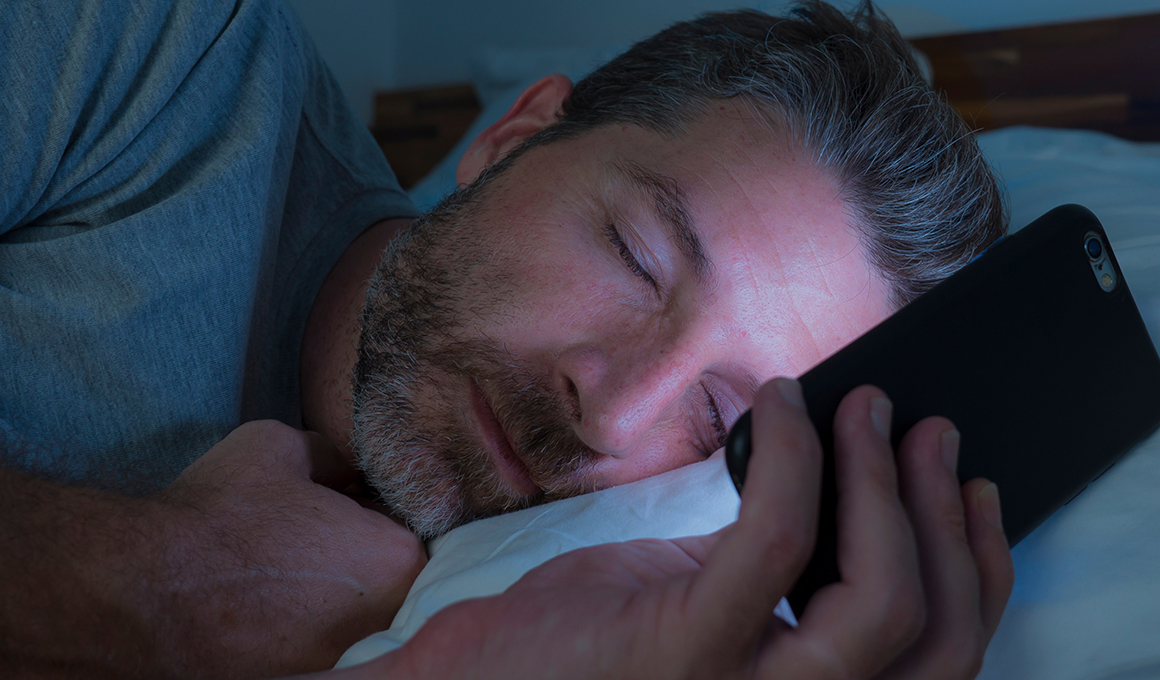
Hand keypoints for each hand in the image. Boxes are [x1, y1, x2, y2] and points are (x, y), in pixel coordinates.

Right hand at [153, 420, 426, 677]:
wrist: (141, 594)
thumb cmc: (215, 518)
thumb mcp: (281, 447)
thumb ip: (332, 454)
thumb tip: (345, 468)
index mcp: (397, 557)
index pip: (401, 531)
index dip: (363, 519)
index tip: (325, 518)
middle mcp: (389, 619)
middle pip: (388, 582)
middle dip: (354, 566)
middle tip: (302, 558)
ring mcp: (350, 660)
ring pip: (359, 621)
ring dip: (331, 604)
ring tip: (282, 590)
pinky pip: (323, 651)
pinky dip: (302, 636)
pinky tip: (266, 620)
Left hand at [317, 380, 1011, 679]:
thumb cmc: (578, 645)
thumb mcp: (697, 610)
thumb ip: (767, 573)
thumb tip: (831, 478)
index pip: (932, 661)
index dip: (971, 572)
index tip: (963, 490)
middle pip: (930, 639)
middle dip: (942, 520)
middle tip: (924, 428)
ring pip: (877, 599)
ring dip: (885, 485)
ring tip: (867, 408)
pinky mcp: (683, 653)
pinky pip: (775, 538)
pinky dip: (791, 456)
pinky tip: (777, 404)